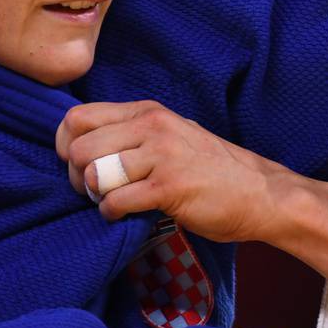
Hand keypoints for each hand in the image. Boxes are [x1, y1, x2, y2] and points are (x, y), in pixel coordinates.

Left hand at [55, 99, 290, 241]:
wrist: (261, 192)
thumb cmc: (212, 170)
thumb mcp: (173, 135)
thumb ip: (134, 133)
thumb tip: (86, 147)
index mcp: (148, 111)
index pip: (78, 117)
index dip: (66, 145)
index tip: (79, 166)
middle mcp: (153, 126)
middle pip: (80, 147)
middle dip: (77, 177)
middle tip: (95, 191)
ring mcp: (162, 155)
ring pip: (94, 173)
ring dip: (95, 196)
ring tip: (112, 201)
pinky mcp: (169, 188)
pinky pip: (116, 200)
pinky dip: (112, 213)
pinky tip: (126, 215)